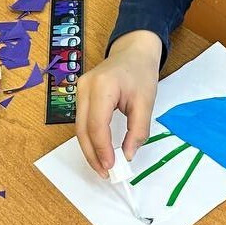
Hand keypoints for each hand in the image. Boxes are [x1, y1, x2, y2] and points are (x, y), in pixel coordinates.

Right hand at [75, 30, 161, 176]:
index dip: (102, 150)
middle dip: (92, 154)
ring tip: (103, 166)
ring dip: (90, 149)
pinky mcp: (80, 94)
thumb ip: (138, 130)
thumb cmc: (141, 72)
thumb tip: (127, 156)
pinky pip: (82, 121)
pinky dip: (89, 138)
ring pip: (79, 127)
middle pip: (82, 129)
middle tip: (105, 173)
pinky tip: (99, 150)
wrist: (134, 51)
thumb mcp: (146, 102)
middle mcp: (84, 87)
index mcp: (102, 86)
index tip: (112, 167)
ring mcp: (79, 89)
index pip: (96, 125)